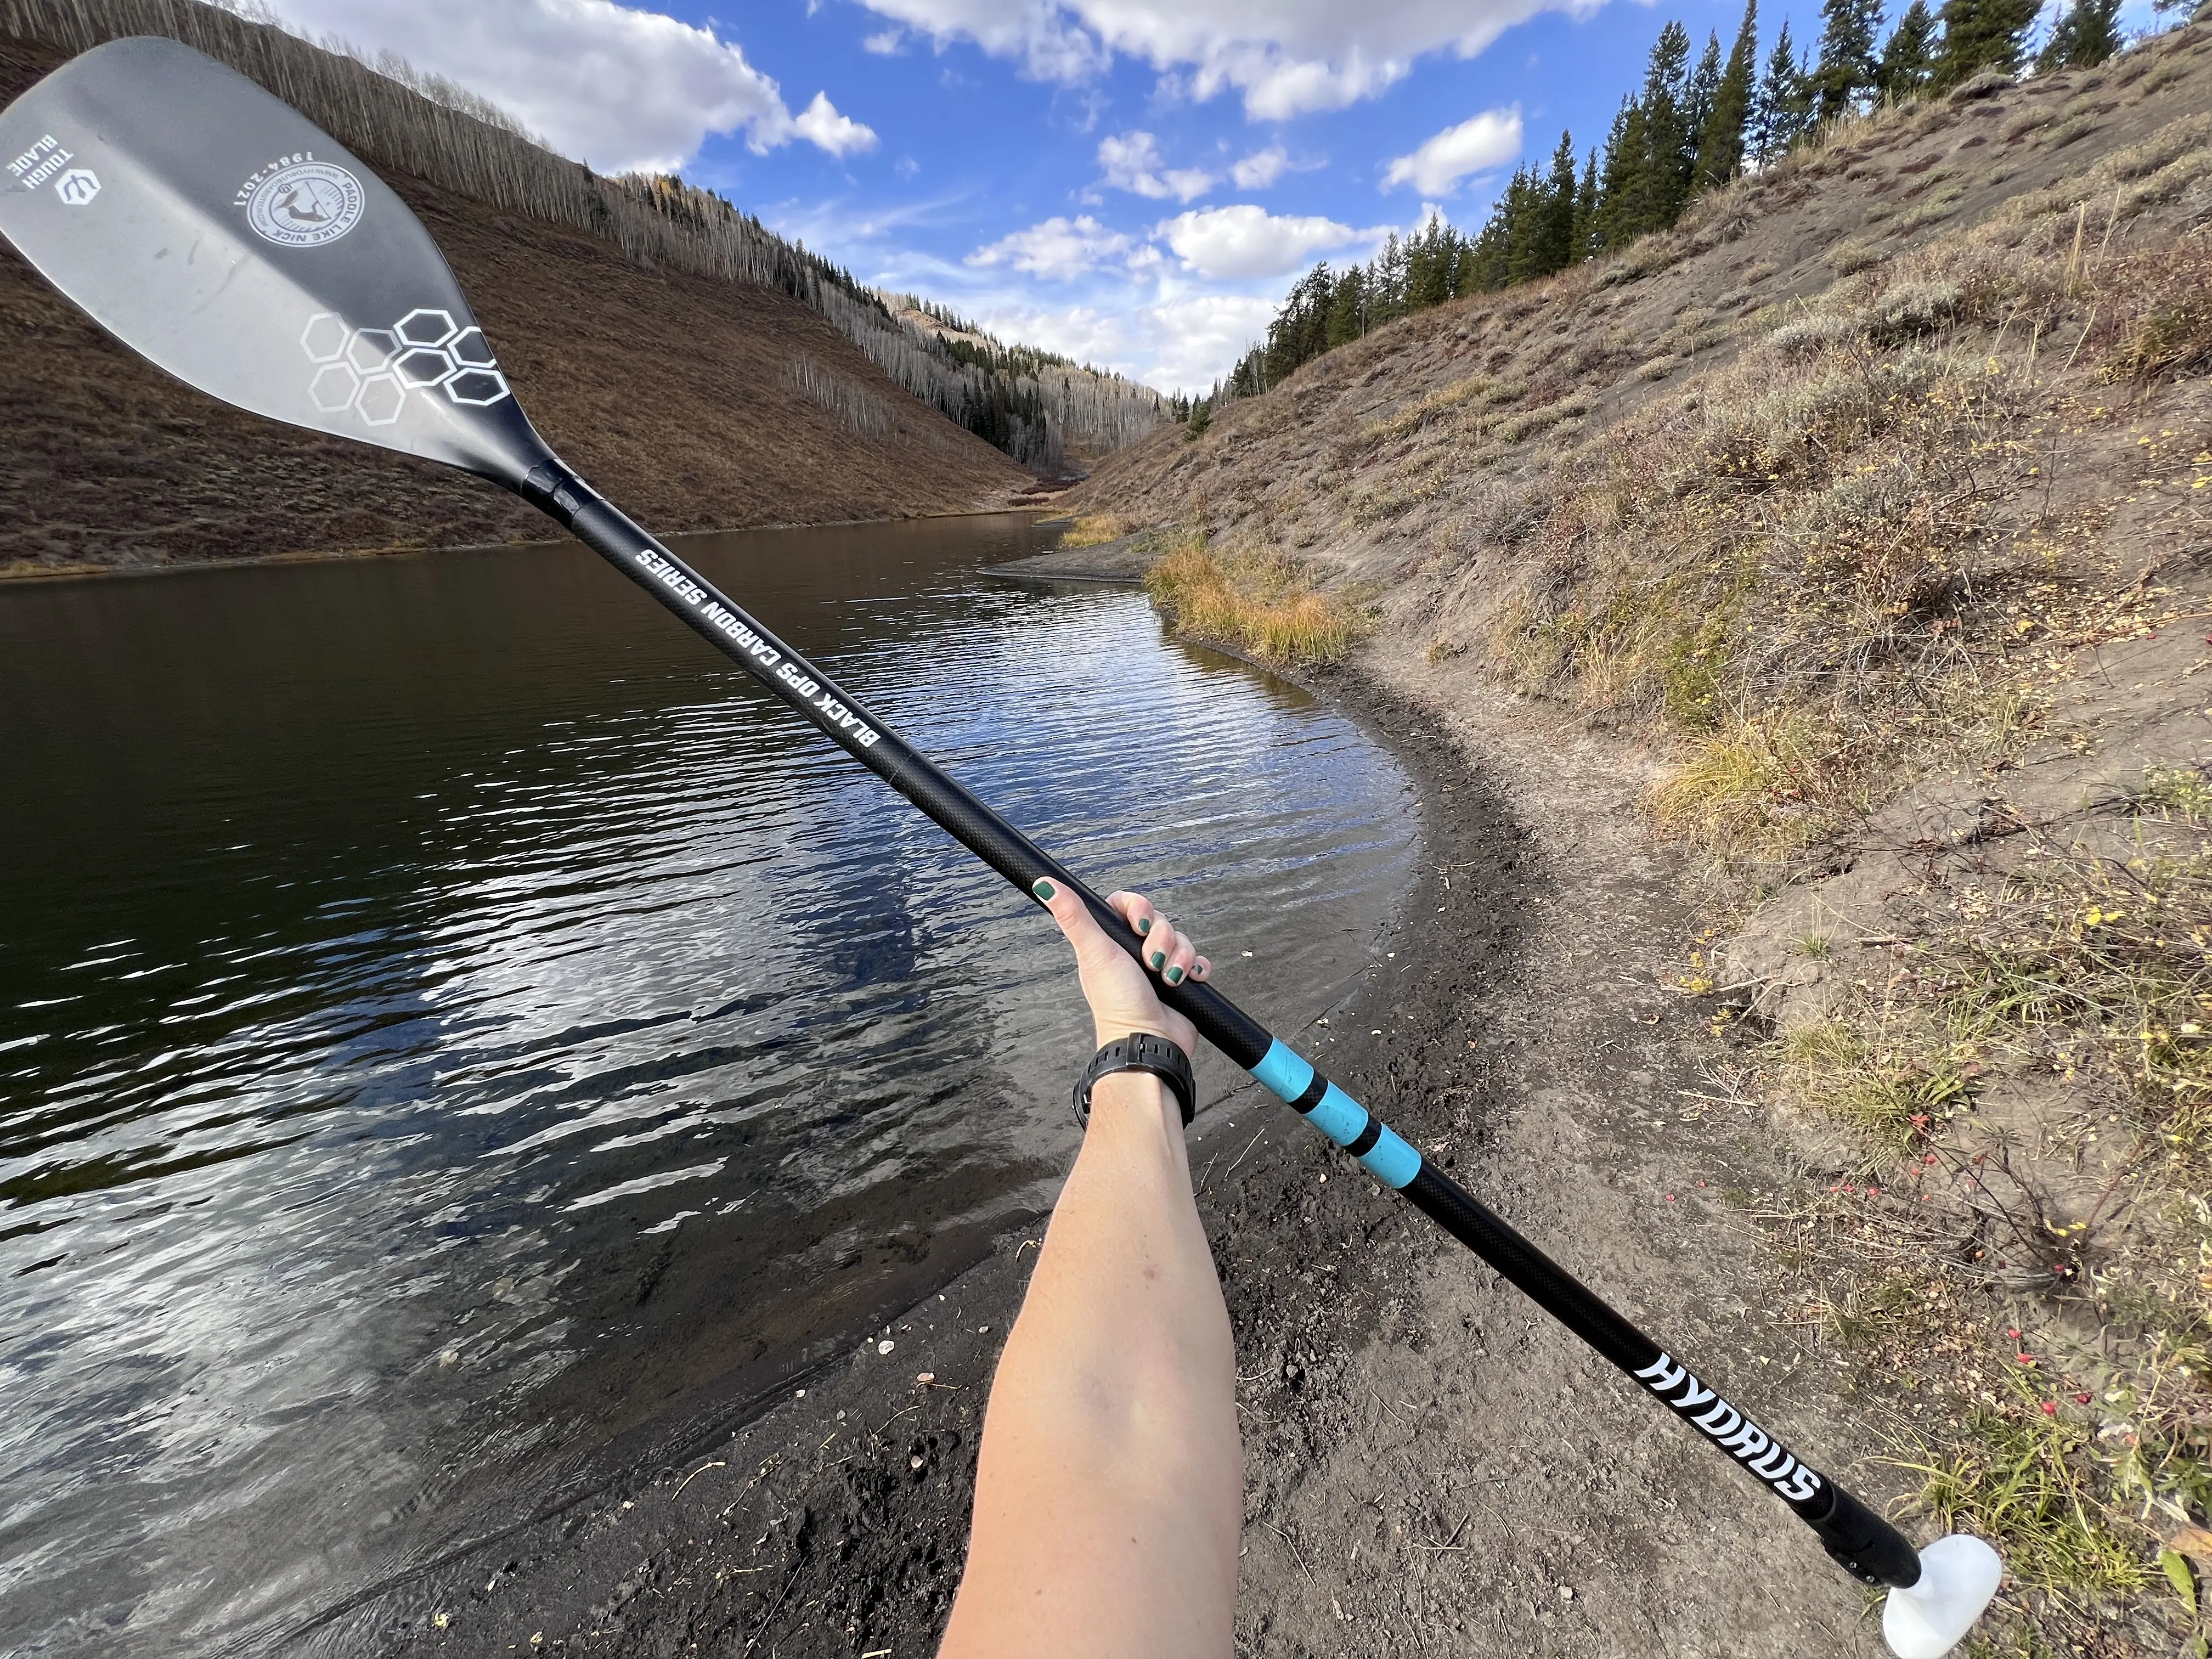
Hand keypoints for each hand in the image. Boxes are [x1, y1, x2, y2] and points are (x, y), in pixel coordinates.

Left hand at [1032, 880, 1209, 1052]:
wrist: (1147, 1040)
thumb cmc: (1117, 1002)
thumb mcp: (1094, 952)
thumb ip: (1073, 915)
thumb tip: (1044, 885)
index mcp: (1110, 943)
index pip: (1128, 905)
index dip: (1139, 908)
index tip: (1139, 924)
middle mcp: (1133, 953)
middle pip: (1159, 921)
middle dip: (1161, 938)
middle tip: (1151, 960)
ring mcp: (1158, 967)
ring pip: (1180, 939)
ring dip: (1179, 957)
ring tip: (1167, 977)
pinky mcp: (1180, 982)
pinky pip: (1197, 961)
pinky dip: (1196, 968)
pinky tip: (1188, 979)